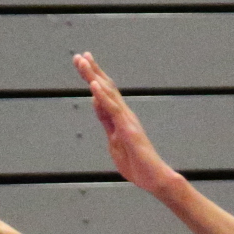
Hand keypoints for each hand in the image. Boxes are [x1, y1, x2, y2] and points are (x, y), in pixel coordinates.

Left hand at [72, 52, 174, 191]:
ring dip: (94, 76)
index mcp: (119, 117)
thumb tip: (95, 102)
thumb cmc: (136, 163)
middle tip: (79, 55)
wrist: (154, 178)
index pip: (103, 93)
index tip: (82, 62)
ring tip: (83, 61)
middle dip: (92, 70)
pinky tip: (93, 83)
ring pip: (108, 93)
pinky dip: (103, 95)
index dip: (92, 77)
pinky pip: (113, 109)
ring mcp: (127, 120)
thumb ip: (105, 120)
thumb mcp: (113, 140)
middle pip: (105, 87)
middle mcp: (124, 114)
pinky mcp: (128, 128)